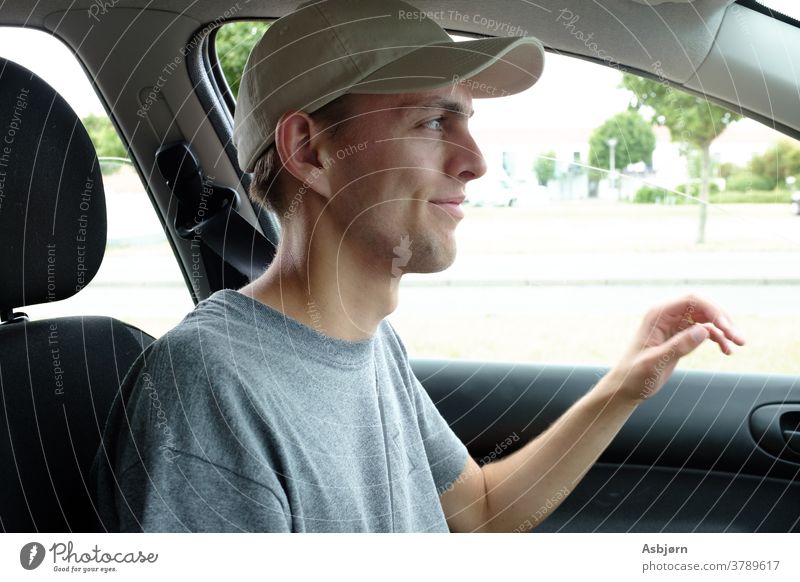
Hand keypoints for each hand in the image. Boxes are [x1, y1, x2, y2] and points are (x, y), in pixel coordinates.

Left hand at [606, 294, 745, 401]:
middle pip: (702, 307)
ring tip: (739, 345)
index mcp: (657, 315)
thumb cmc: (635, 375)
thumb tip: (703, 331)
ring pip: (706, 318)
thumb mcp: (655, 362)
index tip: (728, 328)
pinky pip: (704, 330)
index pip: (691, 300)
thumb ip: (678, 346)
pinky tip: (727, 351)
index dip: (713, 310)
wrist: (627, 387)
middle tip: (739, 339)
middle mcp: (666, 316)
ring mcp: (674, 325)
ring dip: (724, 329)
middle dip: (723, 320)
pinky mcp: (679, 336)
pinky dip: (718, 338)